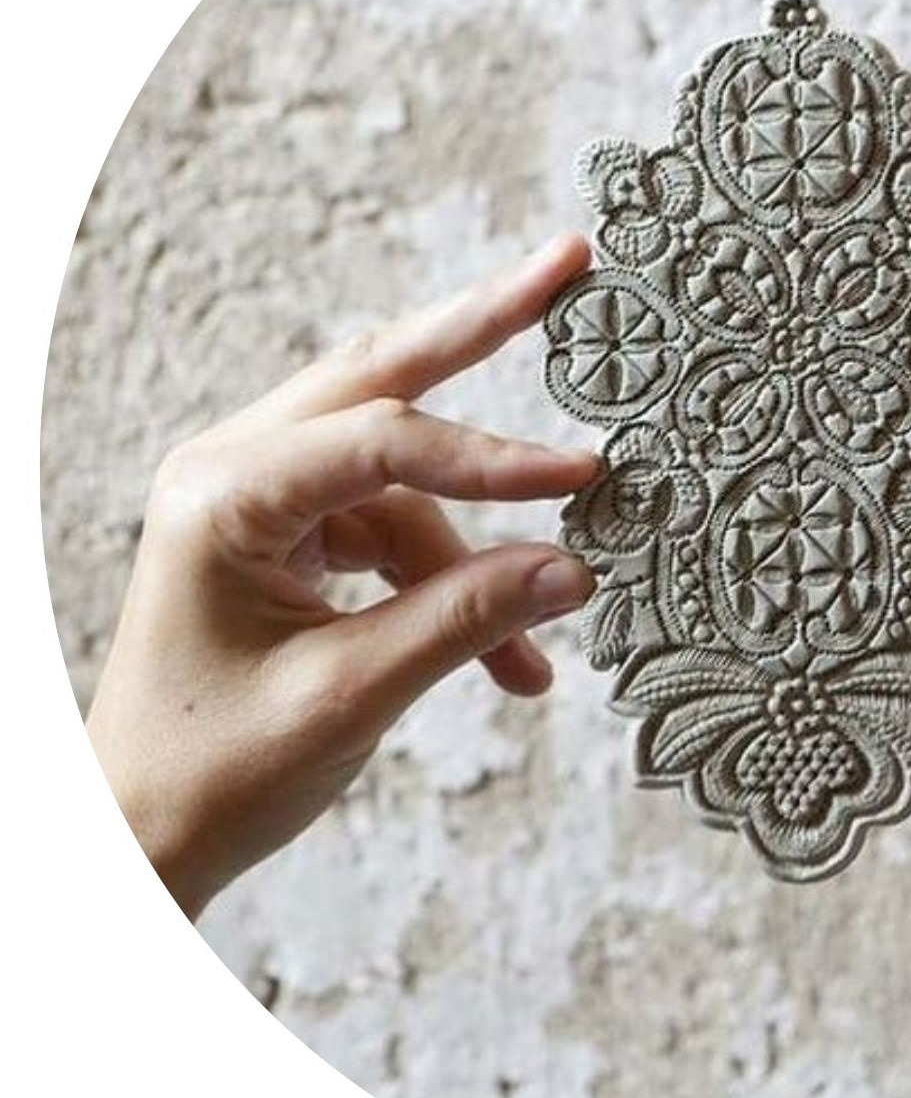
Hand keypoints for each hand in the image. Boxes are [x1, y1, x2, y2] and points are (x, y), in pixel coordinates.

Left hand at [86, 236, 599, 918]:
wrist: (138, 833)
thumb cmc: (211, 771)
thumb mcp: (349, 696)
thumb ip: (465, 620)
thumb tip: (574, 569)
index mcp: (221, 496)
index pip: (383, 441)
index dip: (494, 459)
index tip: (584, 475)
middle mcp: (234, 470)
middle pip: (382, 378)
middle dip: (480, 327)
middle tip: (566, 264)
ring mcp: (261, 496)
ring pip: (402, 470)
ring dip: (480, 539)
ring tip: (542, 628)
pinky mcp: (288, 531)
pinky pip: (395, 527)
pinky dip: (454, 578)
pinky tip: (506, 655)